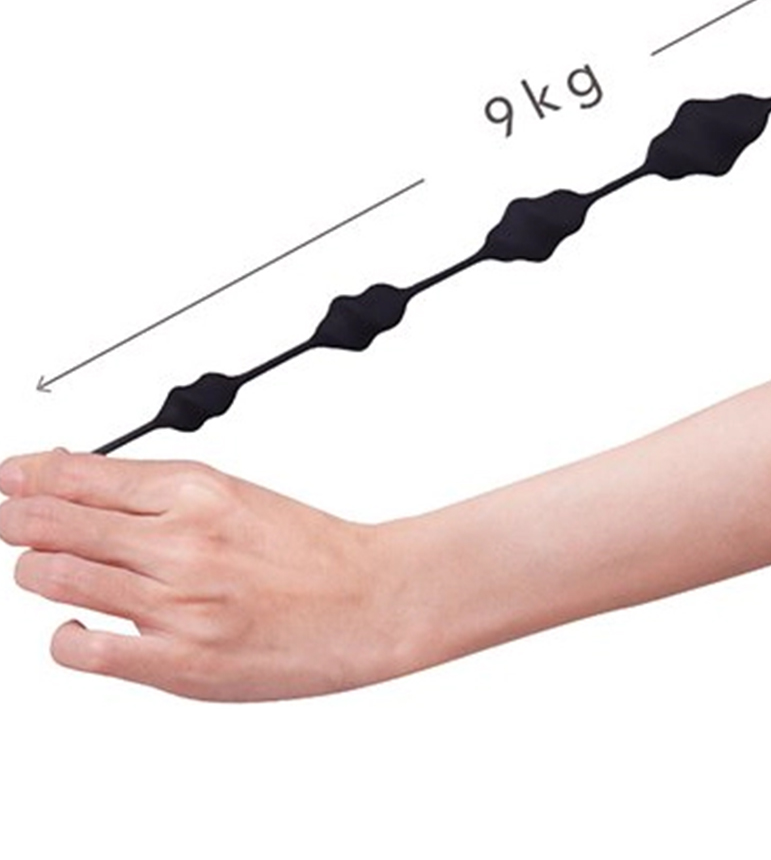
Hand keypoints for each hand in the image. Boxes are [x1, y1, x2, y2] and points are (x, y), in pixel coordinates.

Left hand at [0, 450, 405, 700]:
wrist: (371, 600)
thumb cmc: (314, 552)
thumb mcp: (237, 496)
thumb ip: (161, 493)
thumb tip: (86, 480)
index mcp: (198, 489)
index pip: (79, 473)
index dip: (28, 475)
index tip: (10, 478)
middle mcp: (181, 539)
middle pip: (54, 520)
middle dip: (18, 518)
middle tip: (10, 519)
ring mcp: (176, 601)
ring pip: (55, 575)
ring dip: (35, 568)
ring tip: (40, 567)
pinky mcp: (178, 661)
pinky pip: (82, 649)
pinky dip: (62, 636)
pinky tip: (74, 626)